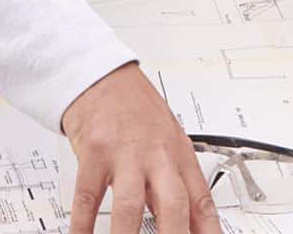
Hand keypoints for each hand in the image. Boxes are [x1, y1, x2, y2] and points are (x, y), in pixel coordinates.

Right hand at [62, 62, 221, 233]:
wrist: (104, 75)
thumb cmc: (137, 108)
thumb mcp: (167, 139)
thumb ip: (176, 182)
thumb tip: (192, 225)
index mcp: (179, 154)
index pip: (201, 201)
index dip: (208, 231)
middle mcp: (156, 154)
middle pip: (173, 204)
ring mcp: (124, 153)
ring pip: (130, 205)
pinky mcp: (94, 151)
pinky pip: (88, 196)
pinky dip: (83, 226)